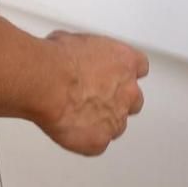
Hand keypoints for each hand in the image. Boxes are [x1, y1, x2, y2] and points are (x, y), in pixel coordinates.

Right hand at [37, 31, 149, 155]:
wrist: (47, 82)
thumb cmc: (58, 60)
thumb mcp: (73, 41)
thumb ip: (86, 54)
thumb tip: (72, 54)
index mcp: (125, 62)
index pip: (140, 68)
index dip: (125, 74)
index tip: (114, 75)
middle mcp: (128, 91)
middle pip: (134, 100)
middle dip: (118, 101)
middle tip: (96, 99)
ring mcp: (117, 119)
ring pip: (117, 125)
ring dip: (102, 122)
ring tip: (79, 117)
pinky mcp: (100, 141)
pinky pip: (97, 145)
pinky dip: (86, 141)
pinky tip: (71, 132)